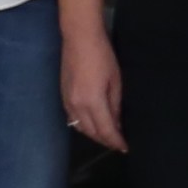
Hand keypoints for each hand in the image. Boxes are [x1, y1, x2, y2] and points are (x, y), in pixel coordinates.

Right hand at [62, 30, 124, 150]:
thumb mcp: (116, 81)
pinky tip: (92, 124)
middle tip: (118, 144)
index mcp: (92, 102)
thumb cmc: (103, 57)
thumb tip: (116, 121)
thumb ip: (115, 104)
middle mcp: (77, 106)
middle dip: (105, 141)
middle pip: (91, 132)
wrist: (79, 39)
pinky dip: (83, 125)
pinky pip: (72, 119)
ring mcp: (67, 101)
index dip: (115, 141)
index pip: (105, 130)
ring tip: (107, 136)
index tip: (125, 148)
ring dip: (93, 135)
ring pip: (80, 127)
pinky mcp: (63, 96)